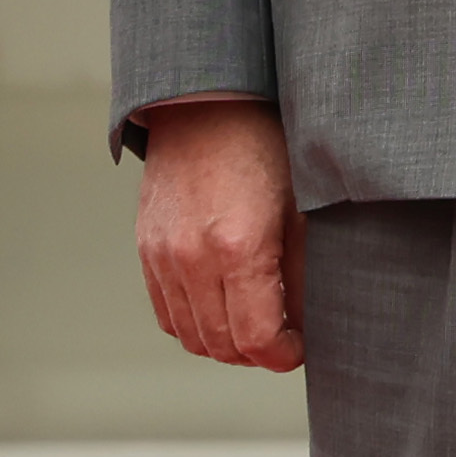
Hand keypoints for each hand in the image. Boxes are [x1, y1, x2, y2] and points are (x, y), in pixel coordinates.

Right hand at [135, 99, 306, 370]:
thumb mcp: (303, 208)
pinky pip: (167, 312)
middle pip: (223, 347)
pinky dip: (195, 322)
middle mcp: (192, 258)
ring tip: (254, 320)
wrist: (207, 101)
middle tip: (284, 335)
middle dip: (258, 353)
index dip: (285, 355)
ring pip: (191, 337)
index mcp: (239, 247)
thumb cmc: (265, 145)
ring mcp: (162, 255)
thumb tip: (309, 326)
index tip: (301, 345)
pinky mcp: (146, 248)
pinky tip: (222, 302)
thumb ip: (306, 274)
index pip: (257, 340)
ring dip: (225, 342)